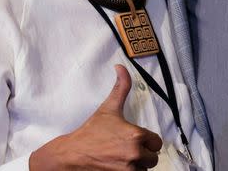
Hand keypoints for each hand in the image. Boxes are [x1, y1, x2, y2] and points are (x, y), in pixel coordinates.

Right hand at [30, 65, 162, 169]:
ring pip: (144, 170)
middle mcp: (134, 154)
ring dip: (137, 166)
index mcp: (136, 136)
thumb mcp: (108, 108)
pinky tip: (119, 166)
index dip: (147, 141)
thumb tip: (121, 67)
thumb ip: (120, 87)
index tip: (136, 140)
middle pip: (152, 158)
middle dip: (143, 155)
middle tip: (128, 150)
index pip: (156, 143)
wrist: (71, 155)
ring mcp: (128, 170)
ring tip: (122, 158)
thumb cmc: (90, 132)